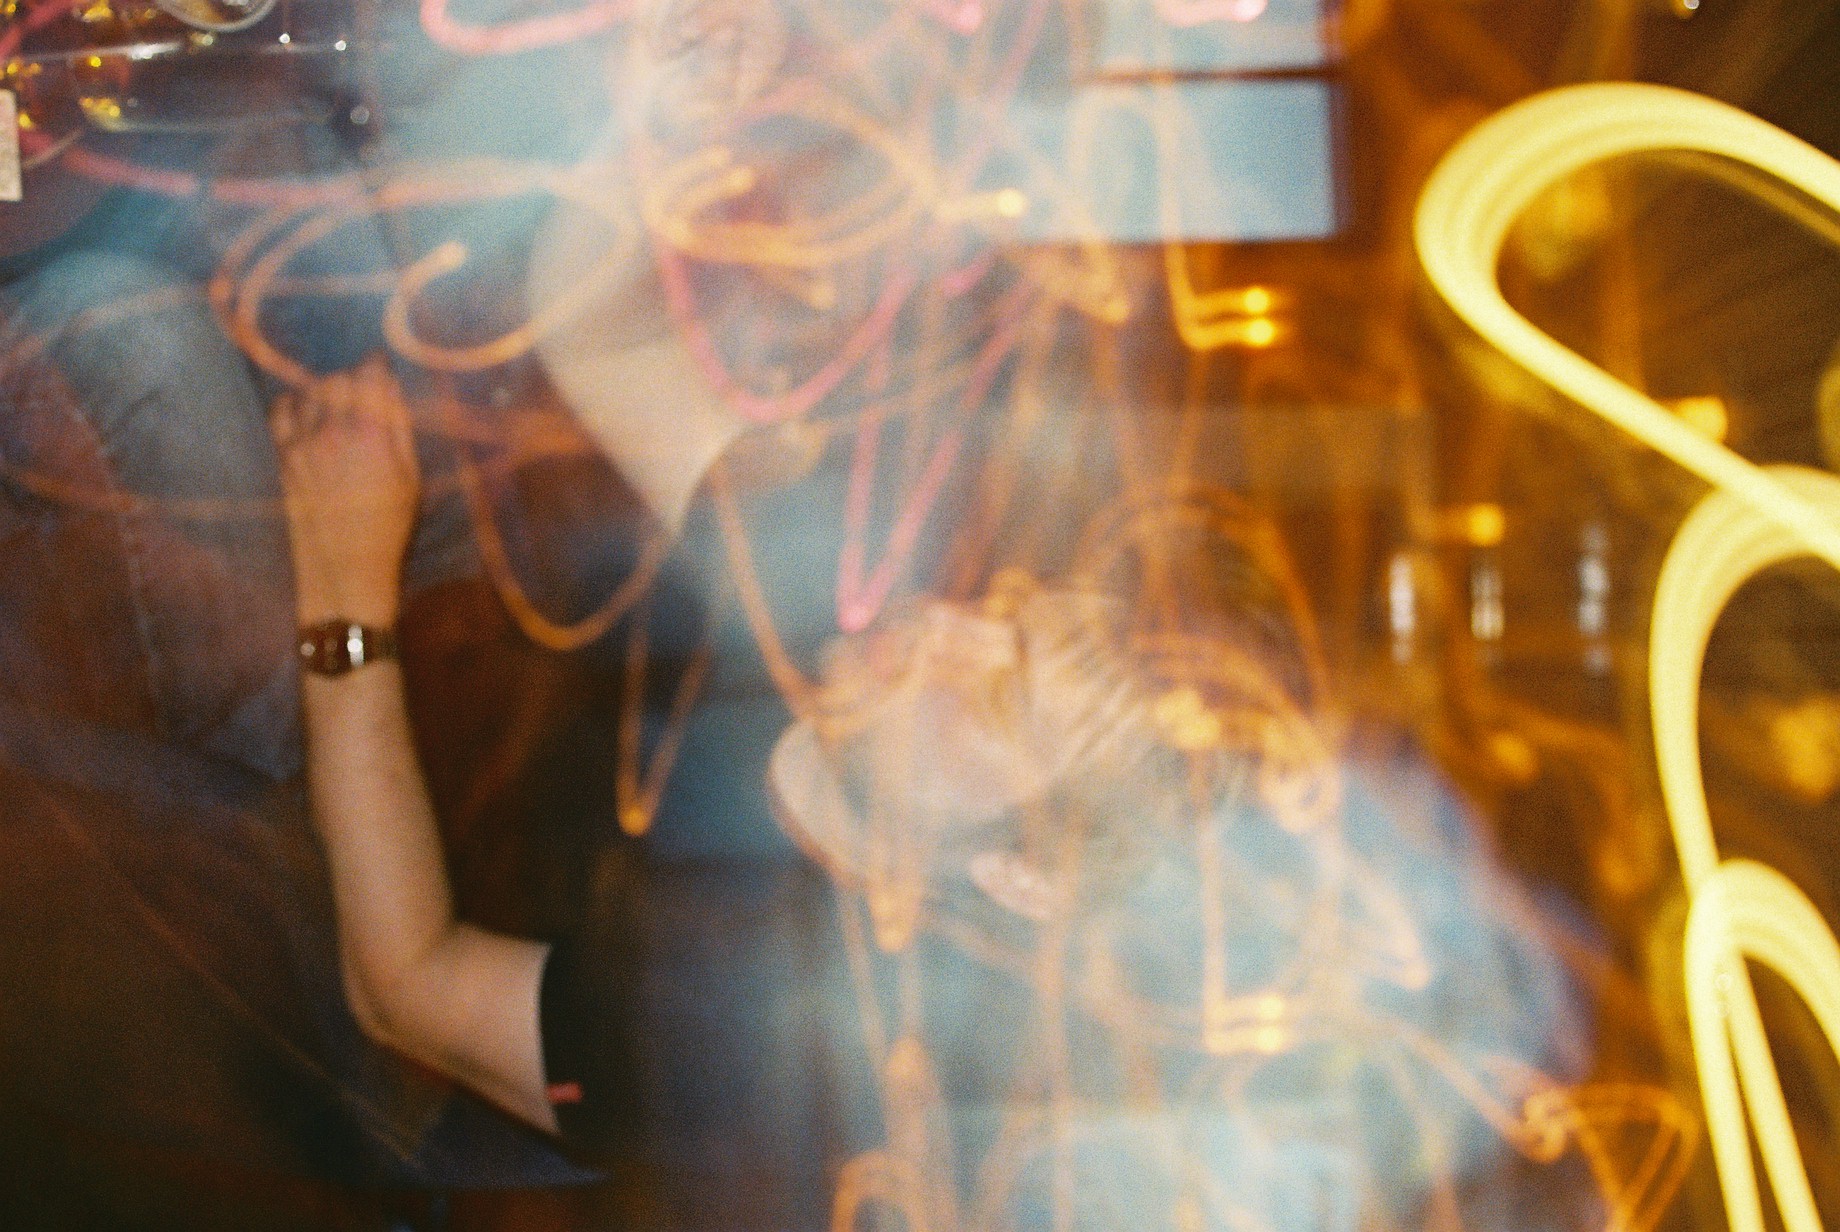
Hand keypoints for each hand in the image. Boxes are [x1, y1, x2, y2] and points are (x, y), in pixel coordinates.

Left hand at [272, 356, 419, 627]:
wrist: (345, 572)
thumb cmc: (389, 530)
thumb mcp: (411, 478)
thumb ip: (400, 428)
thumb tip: (391, 390)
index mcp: (372, 435)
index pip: (368, 375)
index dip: (376, 365)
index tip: (381, 367)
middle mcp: (333, 432)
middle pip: (337, 380)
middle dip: (353, 380)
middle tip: (364, 393)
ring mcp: (302, 444)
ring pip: (309, 392)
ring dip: (325, 392)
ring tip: (339, 407)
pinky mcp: (283, 458)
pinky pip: (281, 412)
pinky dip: (294, 404)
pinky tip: (307, 414)